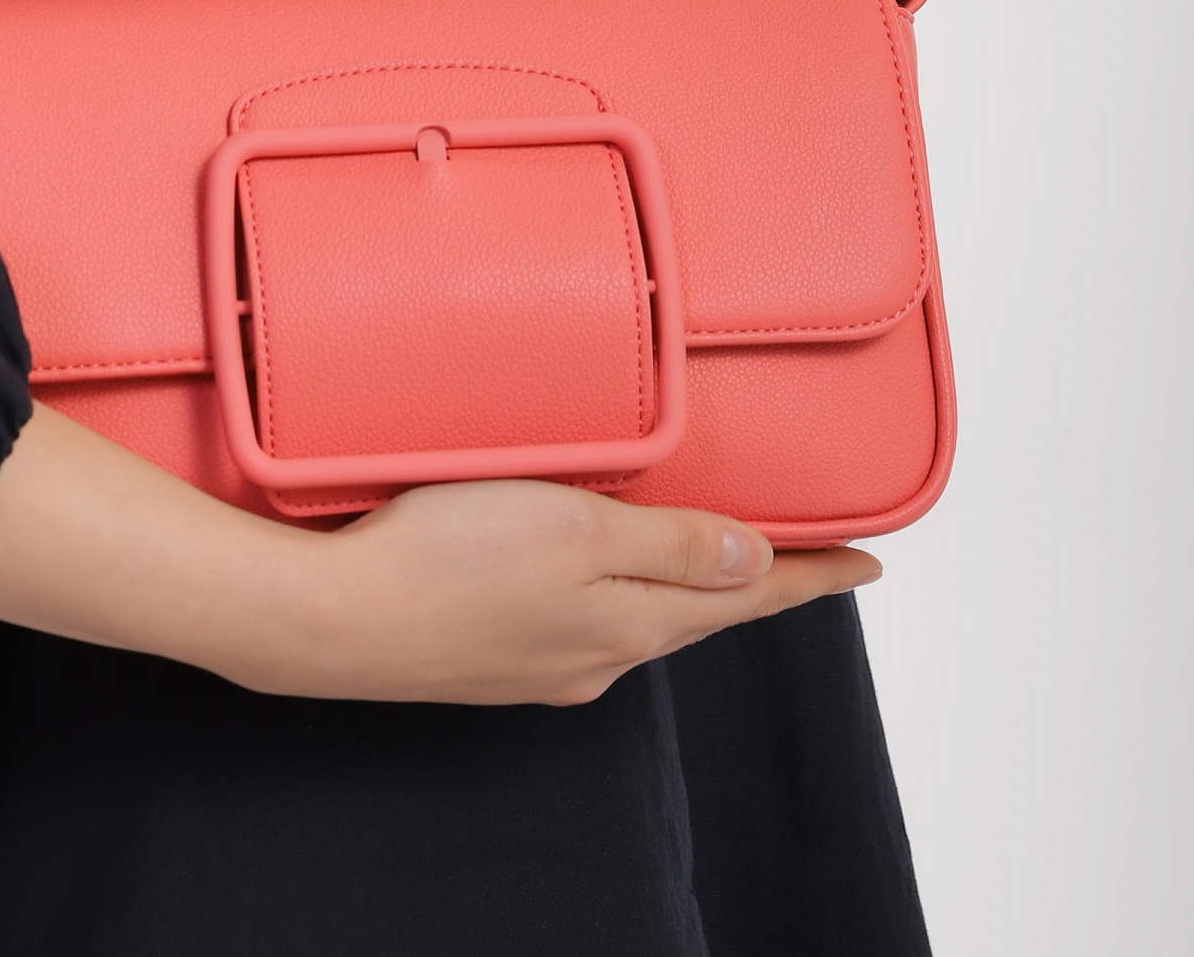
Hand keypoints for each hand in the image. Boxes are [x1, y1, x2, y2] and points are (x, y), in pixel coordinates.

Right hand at [0, 403, 876, 710]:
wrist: (322, 619)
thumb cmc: (440, 559)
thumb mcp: (572, 531)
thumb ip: (668, 547)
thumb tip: (759, 564)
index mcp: (628, 623)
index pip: (745, 595)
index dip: (811, 574)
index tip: (871, 562)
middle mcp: (592, 654)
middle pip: (694, 610)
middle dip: (749, 580)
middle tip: (799, 547)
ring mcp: (535, 662)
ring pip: (631, 616)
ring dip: (676, 583)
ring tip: (703, 547)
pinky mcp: (483, 653)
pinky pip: (571, 618)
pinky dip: (604, 589)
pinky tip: (582, 569)